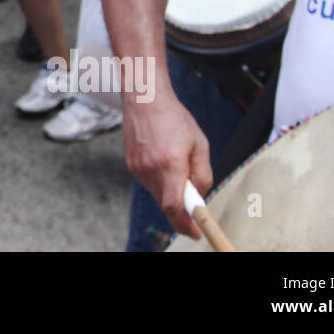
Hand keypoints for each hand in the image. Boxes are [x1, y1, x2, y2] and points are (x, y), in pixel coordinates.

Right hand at [123, 94, 211, 238]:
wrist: (145, 99)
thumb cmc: (174, 118)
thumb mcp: (199, 143)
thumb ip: (203, 173)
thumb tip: (199, 194)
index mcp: (170, 163)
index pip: (174, 206)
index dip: (185, 225)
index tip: (196, 233)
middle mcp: (150, 169)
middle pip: (166, 203)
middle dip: (182, 205)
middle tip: (193, 192)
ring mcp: (138, 168)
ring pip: (158, 193)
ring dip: (171, 189)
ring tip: (175, 162)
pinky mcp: (130, 165)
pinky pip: (149, 182)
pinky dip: (160, 179)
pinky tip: (163, 158)